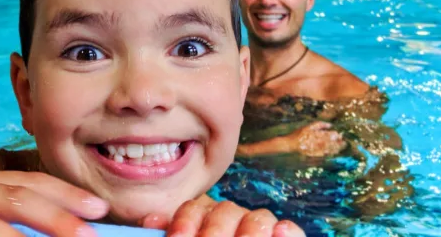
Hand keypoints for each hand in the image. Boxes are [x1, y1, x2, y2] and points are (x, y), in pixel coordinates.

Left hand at [141, 196, 304, 236]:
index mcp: (205, 221)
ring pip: (257, 218)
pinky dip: (287, 231)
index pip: (195, 208)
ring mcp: (260, 230)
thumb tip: (150, 222)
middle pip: (225, 210)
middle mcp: (232, 221)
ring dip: (248, 233)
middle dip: (214, 232)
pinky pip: (290, 230)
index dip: (186, 222)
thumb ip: (172, 232)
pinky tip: (279, 233)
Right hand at [287, 121, 344, 157]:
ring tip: (342, 147)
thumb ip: (320, 124)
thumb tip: (330, 125)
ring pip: (331, 149)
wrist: (293, 144)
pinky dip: (332, 153)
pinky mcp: (317, 154)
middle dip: (340, 143)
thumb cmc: (300, 133)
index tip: (341, 135)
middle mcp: (320, 142)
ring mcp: (319, 149)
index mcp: (319, 134)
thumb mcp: (309, 126)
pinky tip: (335, 152)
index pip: (331, 135)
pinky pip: (327, 154)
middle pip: (333, 143)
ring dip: (337, 148)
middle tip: (345, 143)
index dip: (337, 135)